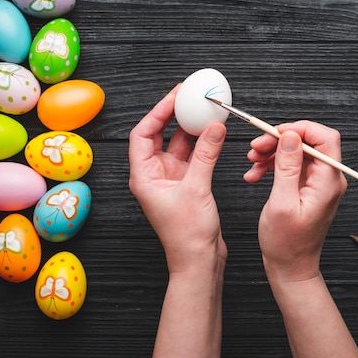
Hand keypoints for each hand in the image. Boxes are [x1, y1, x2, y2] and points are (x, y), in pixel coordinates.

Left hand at [128, 85, 227, 273]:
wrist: (198, 261)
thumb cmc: (187, 235)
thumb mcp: (197, 189)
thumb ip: (206, 155)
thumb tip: (215, 127)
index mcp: (144, 176)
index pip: (142, 134)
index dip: (157, 112)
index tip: (174, 96)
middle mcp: (154, 175)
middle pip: (159, 135)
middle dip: (174, 115)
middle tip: (188, 96)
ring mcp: (171, 179)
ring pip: (179, 145)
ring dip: (191, 128)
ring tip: (204, 110)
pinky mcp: (187, 185)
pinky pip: (193, 156)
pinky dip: (203, 144)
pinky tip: (214, 133)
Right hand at [244, 121, 346, 281]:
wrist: (290, 267)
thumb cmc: (287, 244)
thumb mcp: (282, 203)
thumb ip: (287, 167)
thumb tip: (290, 136)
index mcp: (328, 182)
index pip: (325, 138)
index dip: (299, 129)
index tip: (275, 132)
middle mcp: (328, 180)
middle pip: (308, 142)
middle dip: (279, 140)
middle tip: (256, 147)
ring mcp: (318, 183)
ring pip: (296, 152)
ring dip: (272, 152)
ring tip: (252, 161)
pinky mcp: (307, 188)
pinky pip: (290, 166)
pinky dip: (272, 165)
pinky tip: (255, 174)